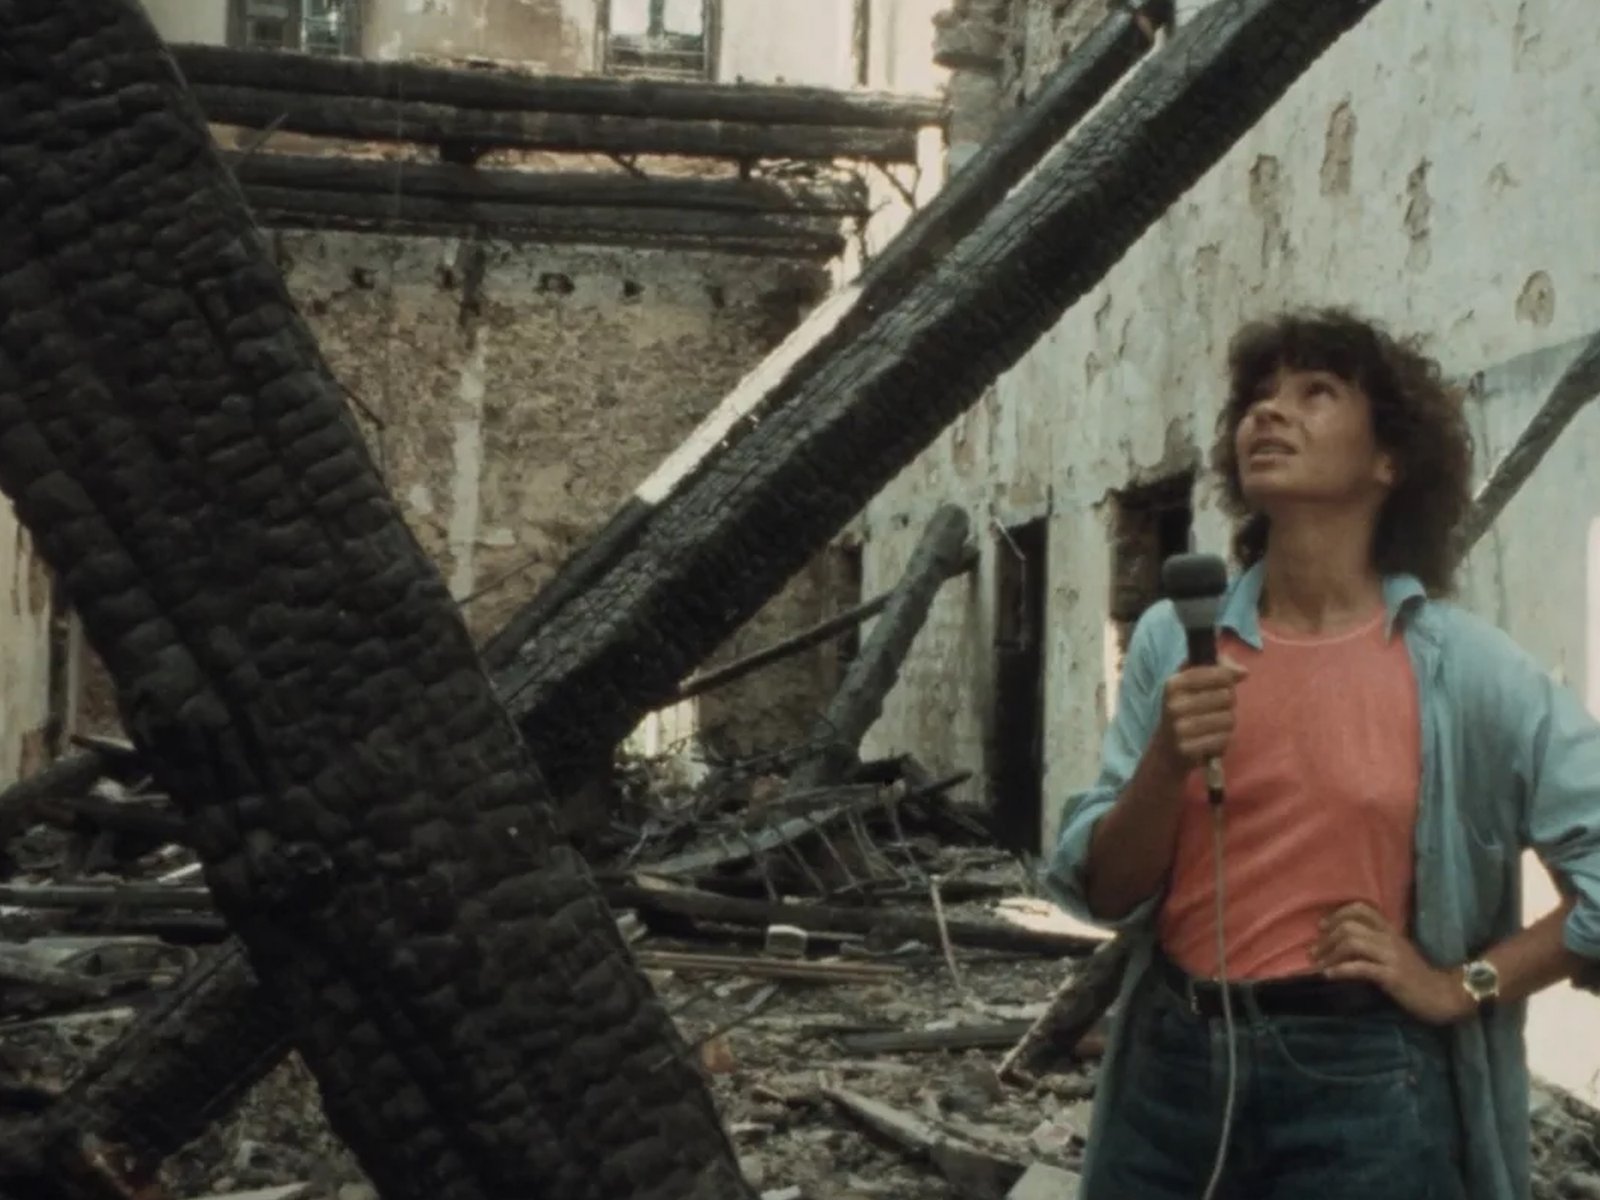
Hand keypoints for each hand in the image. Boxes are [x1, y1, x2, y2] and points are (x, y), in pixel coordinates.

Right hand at [1154, 657, 1248, 774]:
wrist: (1167, 748)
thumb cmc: (1186, 707)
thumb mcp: (1192, 680)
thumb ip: (1219, 666)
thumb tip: (1243, 672)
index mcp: (1173, 683)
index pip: (1219, 674)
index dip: (1228, 678)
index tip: (1224, 683)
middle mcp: (1173, 705)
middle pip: (1227, 696)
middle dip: (1228, 702)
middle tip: (1216, 708)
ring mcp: (1179, 729)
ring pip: (1229, 718)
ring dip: (1227, 722)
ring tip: (1215, 724)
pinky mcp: (1188, 749)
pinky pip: (1224, 739)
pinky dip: (1223, 739)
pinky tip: (1212, 738)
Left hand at [1311, 902, 1472, 1024]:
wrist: (1445, 995)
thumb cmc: (1416, 976)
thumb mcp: (1395, 953)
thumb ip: (1375, 943)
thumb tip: (1342, 943)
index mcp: (1390, 930)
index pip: (1361, 908)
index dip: (1337, 914)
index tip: (1322, 927)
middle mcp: (1389, 938)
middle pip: (1349, 925)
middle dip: (1326, 938)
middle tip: (1313, 952)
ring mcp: (1391, 956)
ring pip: (1352, 943)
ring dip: (1329, 954)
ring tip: (1317, 965)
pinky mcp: (1392, 975)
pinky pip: (1361, 968)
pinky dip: (1341, 970)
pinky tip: (1329, 975)